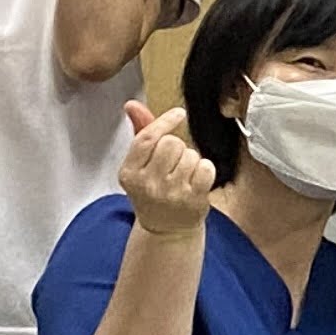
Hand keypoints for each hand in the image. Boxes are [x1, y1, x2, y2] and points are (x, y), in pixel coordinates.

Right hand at [116, 100, 213, 236]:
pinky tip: (197, 181)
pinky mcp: (192, 199)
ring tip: (184, 174)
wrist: (166, 229)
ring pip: (190, 154)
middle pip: (171, 143)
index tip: (178, 114)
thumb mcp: (140, 166)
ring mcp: (171, 193)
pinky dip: (206, 170)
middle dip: (177, 147)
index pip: (147, 138)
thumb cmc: (153, 192)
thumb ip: (140, 132)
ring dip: (192, 160)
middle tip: (173, 163)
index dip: (164, 122)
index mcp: (129, 173)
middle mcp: (148, 184)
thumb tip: (132, 104)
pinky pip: (206, 168)